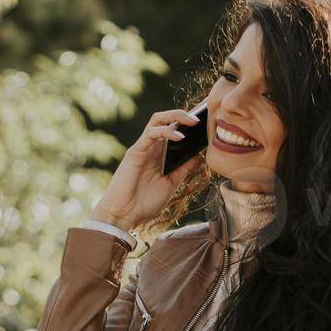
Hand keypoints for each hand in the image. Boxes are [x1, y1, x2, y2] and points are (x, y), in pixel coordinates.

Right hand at [91, 103, 207, 232]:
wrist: (124, 215)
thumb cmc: (144, 202)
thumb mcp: (171, 184)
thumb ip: (184, 169)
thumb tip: (200, 156)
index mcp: (160, 154)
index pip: (173, 130)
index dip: (187, 123)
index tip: (206, 122)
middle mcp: (151, 148)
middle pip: (166, 120)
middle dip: (183, 115)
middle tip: (202, 117)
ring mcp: (143, 148)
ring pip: (157, 121)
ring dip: (176, 117)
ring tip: (193, 121)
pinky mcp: (135, 152)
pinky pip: (150, 134)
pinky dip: (165, 132)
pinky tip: (179, 137)